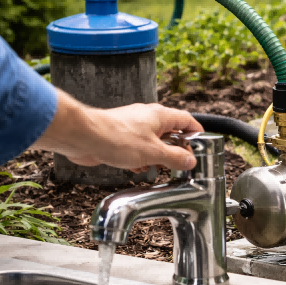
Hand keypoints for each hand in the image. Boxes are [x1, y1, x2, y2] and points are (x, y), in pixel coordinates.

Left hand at [31, 89, 203, 170]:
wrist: (83, 137)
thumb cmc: (115, 138)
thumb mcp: (153, 153)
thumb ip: (175, 157)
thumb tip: (190, 160)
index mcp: (160, 116)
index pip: (187, 120)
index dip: (197, 133)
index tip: (203, 145)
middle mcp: (148, 118)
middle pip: (171, 132)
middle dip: (176, 149)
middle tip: (181, 163)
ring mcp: (133, 127)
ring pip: (154, 141)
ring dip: (157, 156)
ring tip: (159, 168)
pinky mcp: (121, 137)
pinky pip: (138, 147)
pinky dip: (141, 158)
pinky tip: (138, 168)